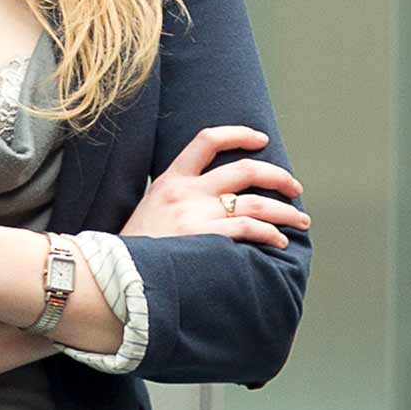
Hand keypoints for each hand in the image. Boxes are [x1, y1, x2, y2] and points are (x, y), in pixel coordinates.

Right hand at [126, 128, 304, 243]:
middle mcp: (186, 192)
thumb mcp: (148, 212)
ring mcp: (196, 215)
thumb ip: (174, 201)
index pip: (207, 140)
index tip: (261, 139)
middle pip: (245, 170)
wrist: (111, 275)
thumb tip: (211, 204)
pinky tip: (279, 242)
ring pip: (256, 203)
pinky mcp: (205, 238)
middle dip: (278, 177)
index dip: (239, 134)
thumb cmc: (131, 251)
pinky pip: (249, 229)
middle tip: (294, 188)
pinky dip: (270, 234)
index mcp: (170, 181)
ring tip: (299, 221)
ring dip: (285, 212)